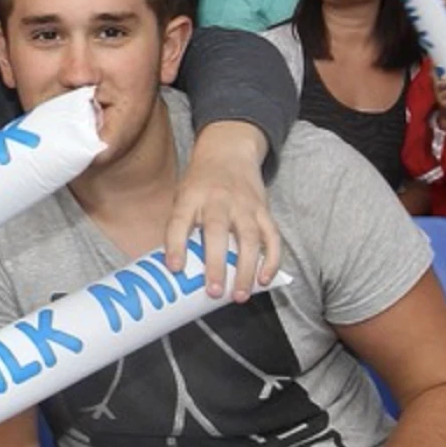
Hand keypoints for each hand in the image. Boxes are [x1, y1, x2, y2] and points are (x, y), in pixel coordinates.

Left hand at [165, 122, 281, 301]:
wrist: (229, 151)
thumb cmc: (200, 184)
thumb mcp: (182, 196)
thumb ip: (180, 227)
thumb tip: (174, 270)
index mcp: (191, 197)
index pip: (179, 221)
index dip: (175, 246)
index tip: (175, 269)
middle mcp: (218, 200)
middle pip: (217, 232)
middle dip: (215, 264)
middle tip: (213, 292)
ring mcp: (244, 204)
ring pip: (249, 238)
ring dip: (245, 269)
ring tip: (239, 295)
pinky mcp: (263, 210)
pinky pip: (271, 236)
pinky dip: (271, 259)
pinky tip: (264, 280)